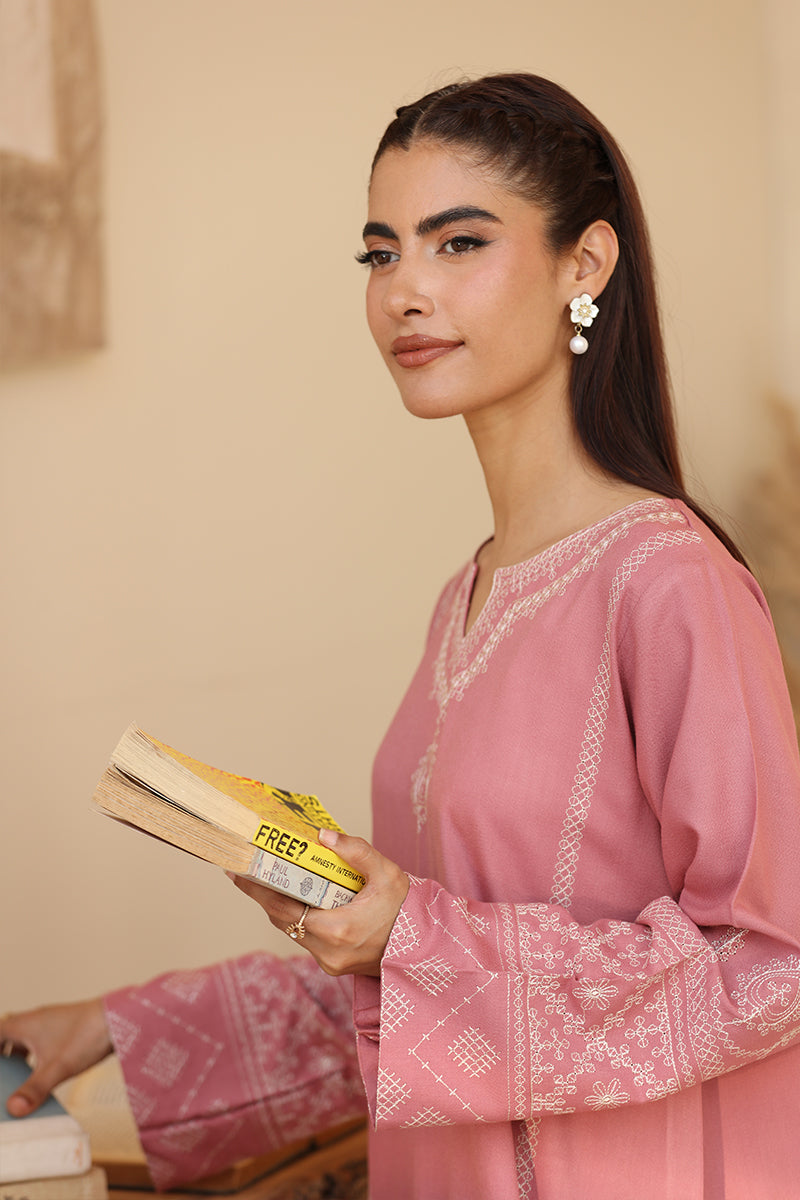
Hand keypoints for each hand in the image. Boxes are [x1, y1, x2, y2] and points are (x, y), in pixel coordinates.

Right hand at [0, 998, 111, 1115]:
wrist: (121, 1018)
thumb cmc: (88, 1035)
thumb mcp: (57, 1068)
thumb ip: (34, 1089)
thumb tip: (14, 1109)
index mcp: (25, 1025)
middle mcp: (36, 1020)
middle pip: (7, 1035)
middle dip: (1, 1055)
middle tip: (2, 1078)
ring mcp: (51, 1023)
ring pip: (25, 1038)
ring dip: (18, 1055)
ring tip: (16, 1079)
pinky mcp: (66, 1029)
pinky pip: (41, 1041)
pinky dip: (36, 1056)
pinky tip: (43, 1072)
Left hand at [229, 829, 408, 976]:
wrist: (427, 949)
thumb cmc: (408, 910)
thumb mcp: (387, 874)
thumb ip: (356, 852)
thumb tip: (323, 835)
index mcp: (338, 929)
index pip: (283, 908)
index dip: (257, 889)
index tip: (236, 871)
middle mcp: (328, 951)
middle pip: (282, 919)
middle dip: (262, 894)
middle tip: (242, 869)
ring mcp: (330, 962)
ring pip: (292, 929)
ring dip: (279, 906)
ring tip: (264, 879)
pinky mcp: (333, 964)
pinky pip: (305, 937)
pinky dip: (296, 917)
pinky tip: (294, 898)